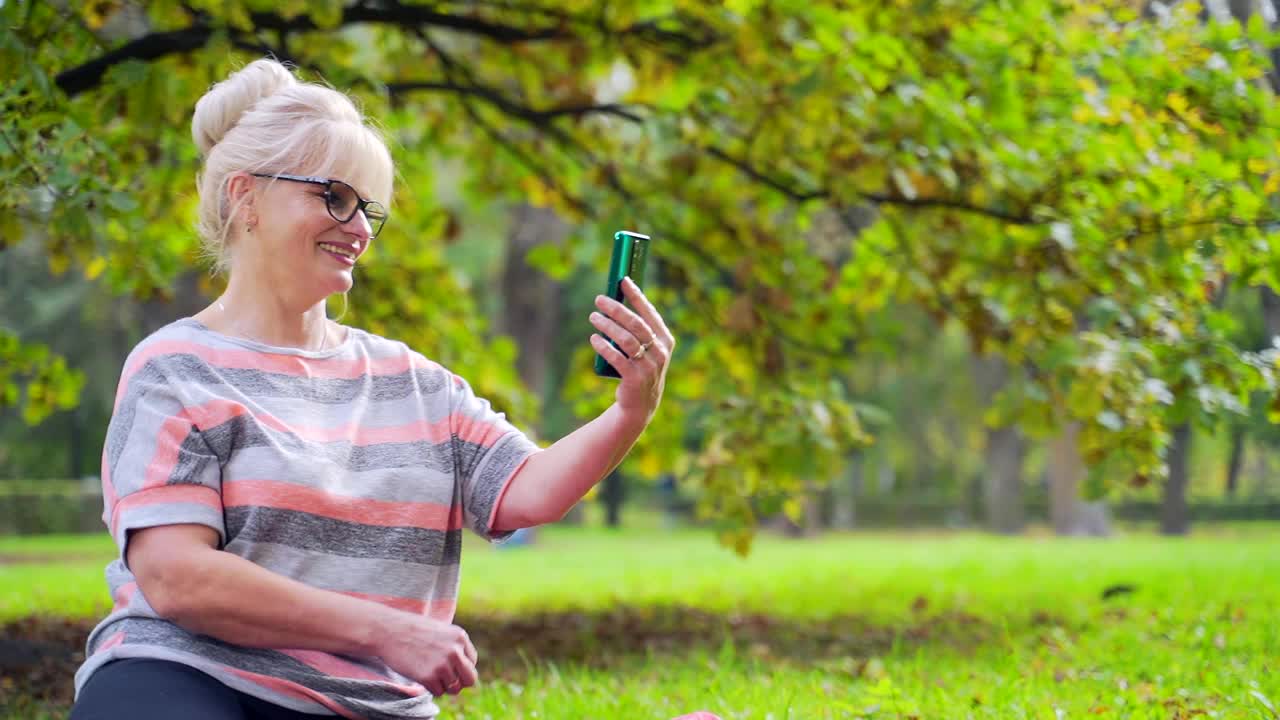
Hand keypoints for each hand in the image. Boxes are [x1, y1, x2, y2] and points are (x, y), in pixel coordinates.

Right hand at [374, 615, 478, 697]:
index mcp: (460, 637)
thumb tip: (463, 670)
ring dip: (442, 685)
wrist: (388, 631)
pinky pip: (439, 692)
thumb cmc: (412, 631)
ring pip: (454, 688)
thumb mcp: (440, 631)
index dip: (461, 667)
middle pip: (470, 679)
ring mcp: (442, 664)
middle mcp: (455, 650)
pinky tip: (421, 675)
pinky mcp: (428, 677)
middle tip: (447, 680)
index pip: (472, 662)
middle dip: (460, 682)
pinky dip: (431, 688)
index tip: (448, 666)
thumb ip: (454, 646)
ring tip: (429, 673)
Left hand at [589, 276, 675, 423]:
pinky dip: (604, 346)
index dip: (636, 295)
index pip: (650, 313)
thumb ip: (637, 329)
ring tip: (593, 317)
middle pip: (636, 324)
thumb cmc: (639, 369)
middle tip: (599, 299)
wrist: (641, 404)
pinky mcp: (635, 379)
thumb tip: (616, 300)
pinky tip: (594, 338)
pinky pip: (617, 359)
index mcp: (665, 340)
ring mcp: (649, 367)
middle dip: (617, 309)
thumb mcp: (646, 349)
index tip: (623, 280)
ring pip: (626, 340)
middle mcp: (660, 352)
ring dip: (607, 326)